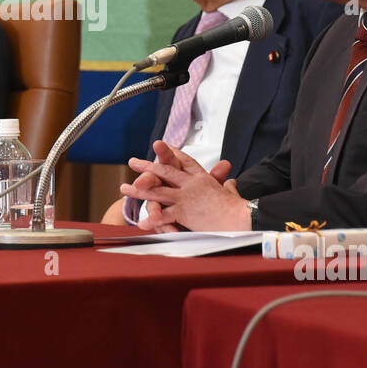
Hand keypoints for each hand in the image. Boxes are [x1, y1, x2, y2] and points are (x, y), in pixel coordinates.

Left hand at [120, 141, 249, 231]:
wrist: (242, 218)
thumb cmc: (239, 208)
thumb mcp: (231, 193)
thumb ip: (228, 186)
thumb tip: (231, 181)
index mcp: (203, 178)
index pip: (185, 161)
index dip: (171, 152)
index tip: (160, 145)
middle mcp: (191, 183)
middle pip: (165, 170)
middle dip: (147, 165)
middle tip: (133, 162)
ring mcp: (186, 196)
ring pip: (157, 190)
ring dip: (139, 189)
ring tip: (124, 188)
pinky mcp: (184, 211)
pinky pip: (164, 214)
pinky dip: (152, 219)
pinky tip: (141, 222)